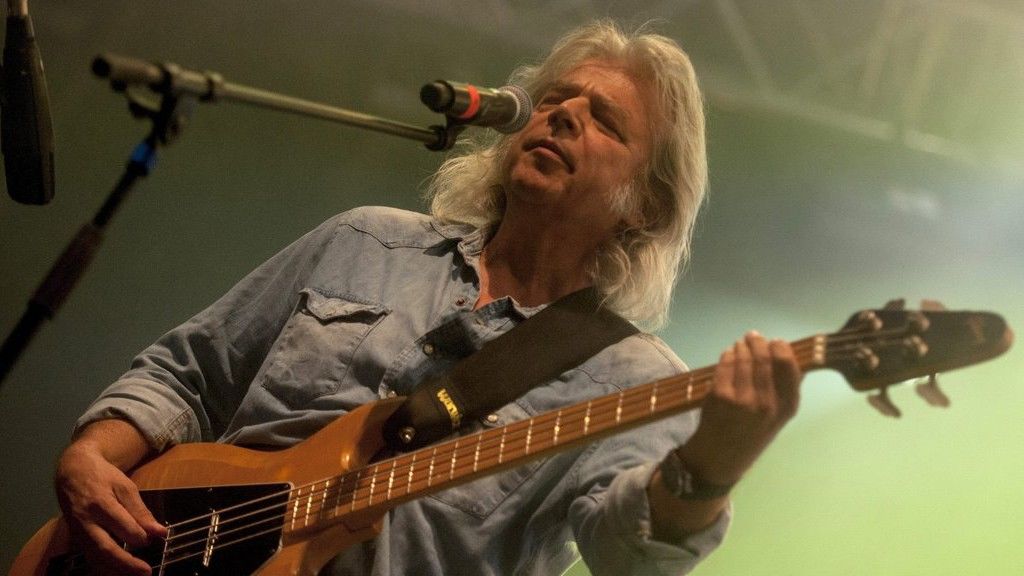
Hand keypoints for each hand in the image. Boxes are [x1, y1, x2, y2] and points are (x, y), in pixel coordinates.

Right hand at [55, 440, 165, 574]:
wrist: (72, 472)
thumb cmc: (103, 477)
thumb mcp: (125, 487)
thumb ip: (141, 511)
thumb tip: (159, 532)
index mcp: (101, 504)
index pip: (122, 526)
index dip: (140, 535)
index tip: (157, 538)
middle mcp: (86, 521)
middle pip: (104, 548)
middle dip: (126, 563)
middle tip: (146, 572)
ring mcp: (78, 532)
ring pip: (95, 557)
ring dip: (115, 569)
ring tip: (135, 574)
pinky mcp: (76, 538)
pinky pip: (90, 556)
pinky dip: (104, 567)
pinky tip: (119, 571)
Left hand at [677, 330, 802, 485]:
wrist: (720, 459)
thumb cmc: (751, 435)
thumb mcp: (778, 418)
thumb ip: (786, 391)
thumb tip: (794, 359)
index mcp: (787, 407)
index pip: (790, 366)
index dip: (782, 349)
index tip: (776, 342)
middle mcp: (768, 402)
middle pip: (765, 357)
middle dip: (758, 342)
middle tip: (753, 336)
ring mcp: (743, 398)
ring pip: (744, 357)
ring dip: (742, 346)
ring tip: (740, 344)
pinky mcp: (720, 394)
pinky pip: (726, 363)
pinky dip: (728, 354)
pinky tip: (729, 354)